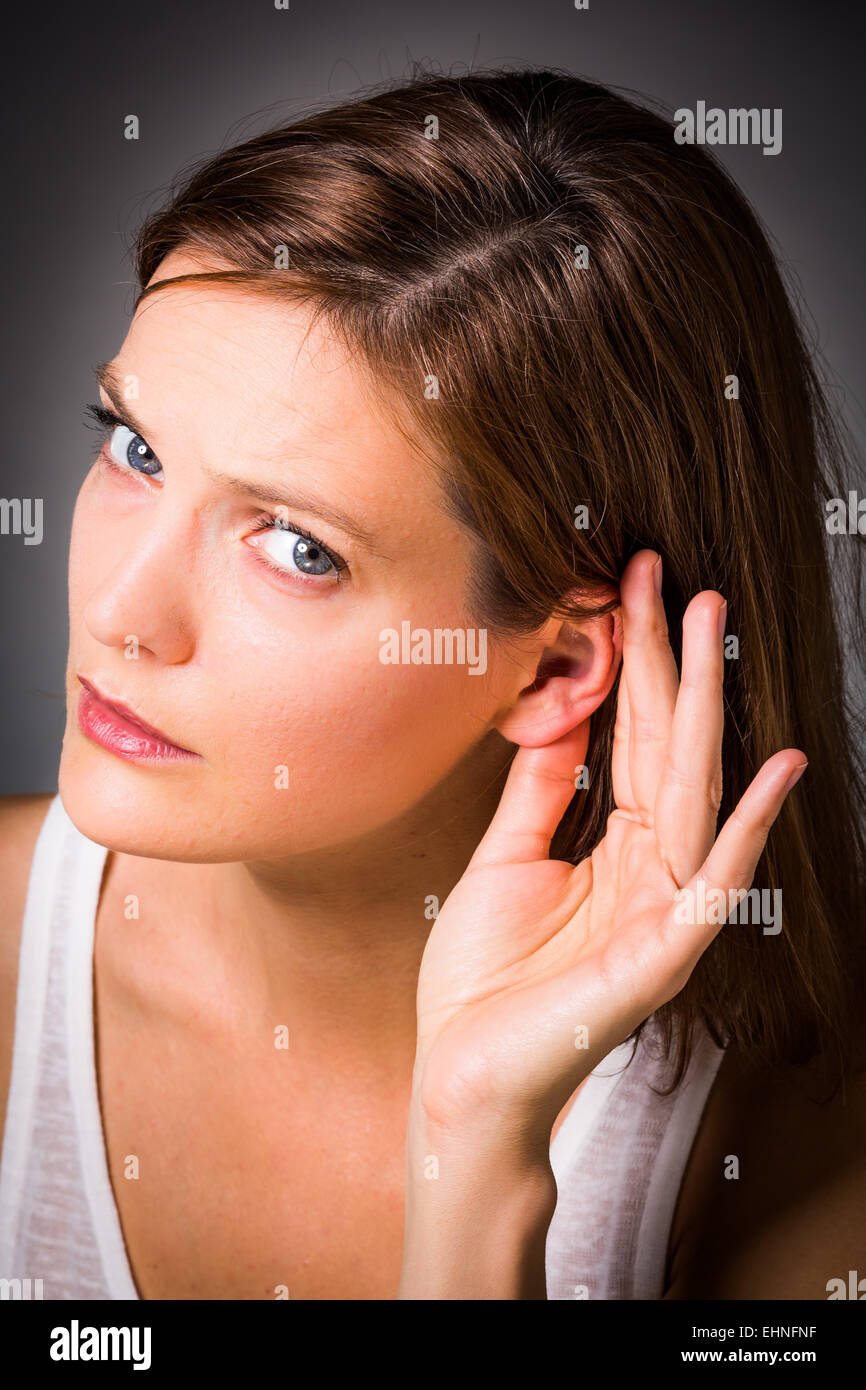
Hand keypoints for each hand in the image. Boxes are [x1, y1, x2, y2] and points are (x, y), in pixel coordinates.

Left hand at [411, 549, 807, 1135]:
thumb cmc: (481, 979)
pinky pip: (714, 882)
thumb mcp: (504, 859)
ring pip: (692, 790)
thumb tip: (558, 713)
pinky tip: (775, 771)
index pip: (632, 740)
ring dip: (704, 709)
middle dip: (669, 663)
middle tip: (675, 580)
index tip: (624, 592)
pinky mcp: (664, 954)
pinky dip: (747, 827)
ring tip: (710, 629)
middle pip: (667, 748)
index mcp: (614, 848)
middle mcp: (650, 869)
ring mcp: (664, 909)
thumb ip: (539, 791)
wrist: (461, 1072)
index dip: (629, 668)